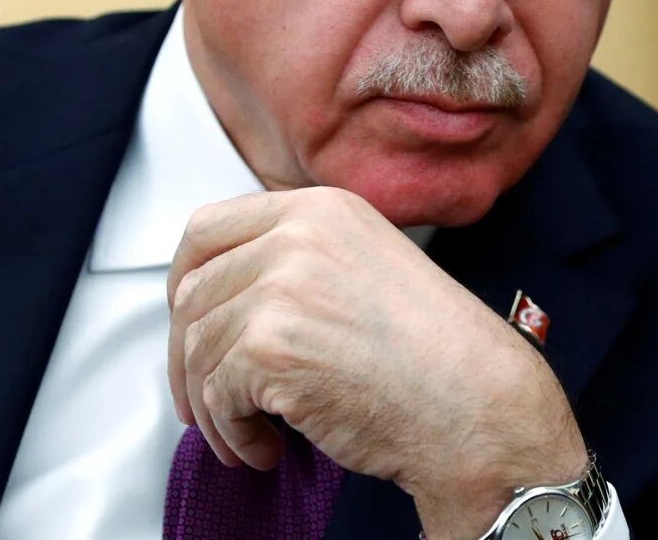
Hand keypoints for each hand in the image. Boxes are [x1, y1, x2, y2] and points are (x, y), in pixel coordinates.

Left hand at [167, 187, 588, 536]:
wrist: (473, 402)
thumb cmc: (433, 354)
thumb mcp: (366, 268)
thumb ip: (299, 261)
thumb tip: (218, 294)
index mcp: (322, 210)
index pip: (207, 229)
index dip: (184, 281)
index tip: (188, 321)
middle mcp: (298, 235)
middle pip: (191, 294)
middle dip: (189, 358)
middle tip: (208, 399)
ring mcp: (281, 286)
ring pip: (197, 350)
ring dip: (214, 407)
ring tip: (251, 434)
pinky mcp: (269, 344)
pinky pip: (215, 396)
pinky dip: (232, 434)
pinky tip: (268, 447)